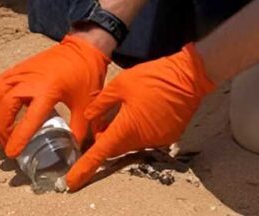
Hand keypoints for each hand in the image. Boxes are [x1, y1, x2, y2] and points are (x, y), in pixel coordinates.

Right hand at [0, 36, 109, 157]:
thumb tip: (75, 151)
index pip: (29, 118)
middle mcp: (29, 80)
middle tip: (6, 145)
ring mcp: (20, 72)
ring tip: (1, 133)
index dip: (19, 137)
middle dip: (2, 130)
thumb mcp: (86, 103)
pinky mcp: (17, 68)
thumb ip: (79, 129)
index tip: (12, 153)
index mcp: (48, 89)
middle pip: (5, 108)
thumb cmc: (85, 74)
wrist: (82, 47)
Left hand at [66, 43, 215, 189]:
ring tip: (131, 108)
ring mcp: (157, 140)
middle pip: (116, 147)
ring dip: (126, 132)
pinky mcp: (169, 137)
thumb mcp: (120, 85)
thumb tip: (90, 116)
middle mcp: (141, 139)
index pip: (99, 153)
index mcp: (126, 128)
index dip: (84, 168)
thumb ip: (101, 103)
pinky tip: (147, 110)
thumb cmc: (153, 78)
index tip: (70, 181)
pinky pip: (148, 138)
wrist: (187, 77)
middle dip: (107, 138)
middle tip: (105, 119)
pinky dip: (142, 129)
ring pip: (132, 143)